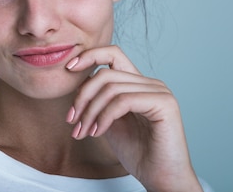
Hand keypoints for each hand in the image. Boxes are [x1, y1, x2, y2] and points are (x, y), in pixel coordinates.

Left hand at [65, 45, 202, 191]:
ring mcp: (159, 91)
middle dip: (82, 96)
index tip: (68, 69)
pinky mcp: (164, 104)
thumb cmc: (137, 153)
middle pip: (105, 73)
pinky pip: (123, 101)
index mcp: (138, 84)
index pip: (112, 54)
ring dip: (90, 111)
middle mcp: (151, 83)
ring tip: (83, 132)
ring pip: (111, 88)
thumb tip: (76, 86)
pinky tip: (97, 133)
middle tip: (72, 121)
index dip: (89, 56)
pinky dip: (104, 117)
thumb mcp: (109, 121)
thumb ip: (98, 101)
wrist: (160, 179)